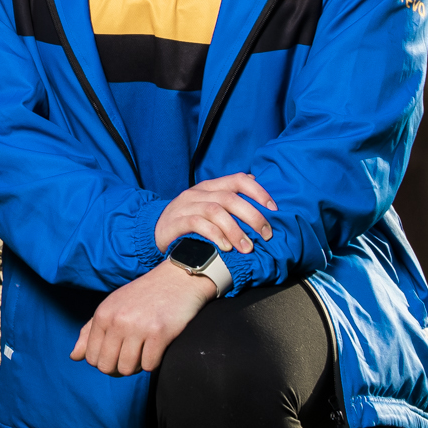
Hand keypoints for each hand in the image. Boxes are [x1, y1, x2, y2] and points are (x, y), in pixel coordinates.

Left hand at [71, 261, 217, 375]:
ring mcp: (138, 327)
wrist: (177, 279)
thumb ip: (89, 332)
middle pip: (107, 367)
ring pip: (128, 369)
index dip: (104, 361)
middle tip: (131, 354)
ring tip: (144, 350)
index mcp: (102, 315)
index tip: (117, 352)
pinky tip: (156, 348)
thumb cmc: (143, 296)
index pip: (91, 358)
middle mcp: (117, 321)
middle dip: (119, 367)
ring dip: (137, 366)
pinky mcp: (160, 333)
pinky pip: (149, 365)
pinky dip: (153, 362)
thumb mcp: (112, 307)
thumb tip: (74, 356)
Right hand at [154, 173, 276, 255]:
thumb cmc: (188, 220)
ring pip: (216, 211)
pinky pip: (198, 224)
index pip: (238, 179)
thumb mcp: (207, 204)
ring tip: (247, 248)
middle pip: (230, 198)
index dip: (258, 192)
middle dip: (252, 216)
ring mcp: (185, 206)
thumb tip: (254, 180)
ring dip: (235, 230)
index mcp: (210, 186)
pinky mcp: (175, 222)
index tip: (274, 209)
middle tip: (265, 235)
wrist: (153, 231)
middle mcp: (198, 193)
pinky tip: (225, 248)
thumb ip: (229, 194)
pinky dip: (215, 235)